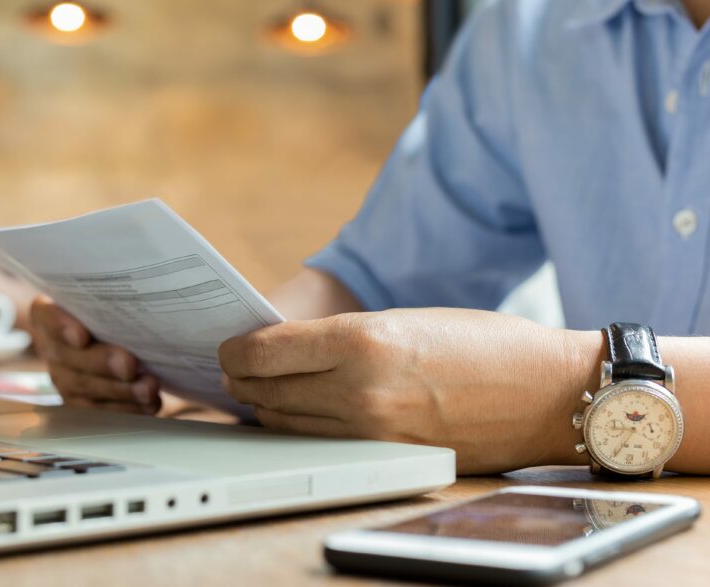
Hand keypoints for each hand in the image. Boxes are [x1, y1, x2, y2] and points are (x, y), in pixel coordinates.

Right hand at [30, 296, 161, 413]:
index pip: (45, 316)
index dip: (60, 326)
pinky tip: (149, 403)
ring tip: (148, 388)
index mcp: (49, 314)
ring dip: (120, 390)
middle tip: (128, 365)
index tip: (82, 336)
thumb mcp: (106, 301)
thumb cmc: (106, 312)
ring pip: (86, 387)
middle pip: (68, 357)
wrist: (103, 336)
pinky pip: (101, 408)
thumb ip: (113, 301)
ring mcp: (63, 376)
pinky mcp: (79, 401)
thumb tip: (144, 296)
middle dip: (101, 363)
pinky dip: (128, 407)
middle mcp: (51, 347)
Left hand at [219, 308, 598, 473]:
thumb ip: (340, 337)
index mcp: (361, 341)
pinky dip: (301, 432)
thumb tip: (285, 349)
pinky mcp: (390, 462)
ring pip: (287, 426)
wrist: (550, 392)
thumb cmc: (484, 343)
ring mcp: (374, 434)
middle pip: (266, 392)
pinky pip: (323, 447)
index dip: (236, 350)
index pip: (264, 352)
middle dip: (243, 380)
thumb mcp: (403, 319)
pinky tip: (298, 418)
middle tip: (236, 370)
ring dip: (266, 409)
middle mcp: (360, 391)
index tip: (230, 347)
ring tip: (260, 394)